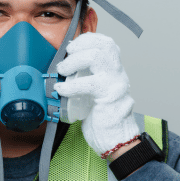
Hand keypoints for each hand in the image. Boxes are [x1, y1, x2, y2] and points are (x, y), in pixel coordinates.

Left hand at [54, 33, 138, 157]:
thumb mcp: (93, 92)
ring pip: (97, 57)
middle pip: (104, 44)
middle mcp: (118, 73)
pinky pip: (89, 84)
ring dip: (74, 61)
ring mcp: (116, 84)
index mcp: (114, 70)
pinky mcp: (110, 97)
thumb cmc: (101, 118)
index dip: (87, 39)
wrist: (115, 141)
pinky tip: (61, 89)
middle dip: (81, 45)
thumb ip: (84, 79)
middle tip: (66, 58)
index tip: (71, 46)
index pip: (106, 42)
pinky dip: (71, 84)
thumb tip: (61, 70)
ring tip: (62, 71)